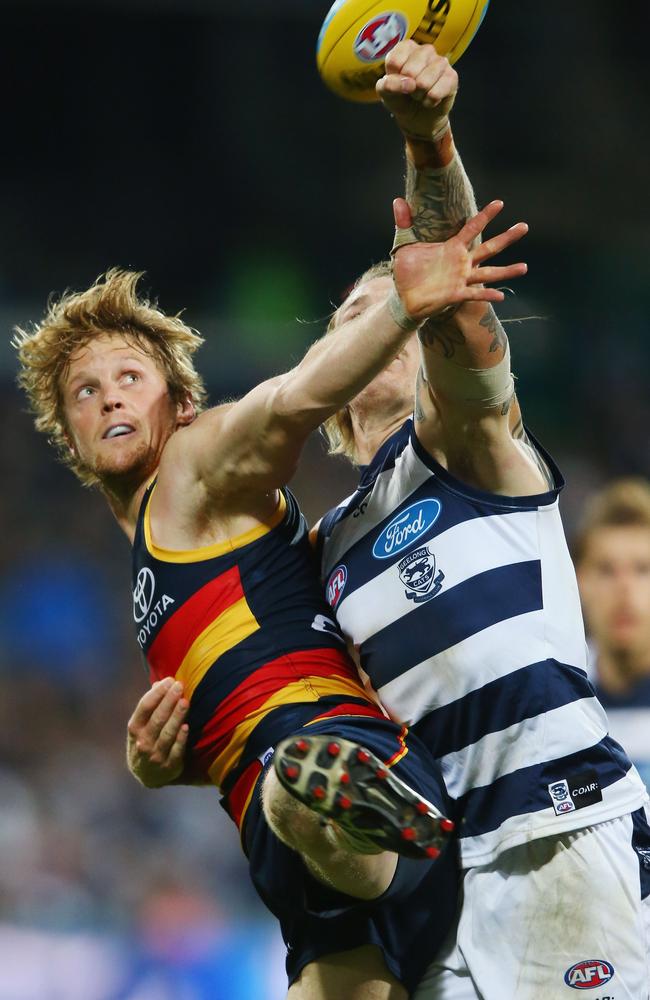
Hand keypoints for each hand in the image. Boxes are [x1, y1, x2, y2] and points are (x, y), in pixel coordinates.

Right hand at [126, 678, 188, 787]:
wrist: (146, 775)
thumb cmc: (145, 741)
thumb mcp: (141, 725)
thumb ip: (150, 705)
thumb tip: (159, 683)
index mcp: (135, 728)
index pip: (145, 707)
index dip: (157, 693)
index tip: (169, 680)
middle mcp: (143, 742)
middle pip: (157, 718)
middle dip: (169, 701)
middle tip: (179, 685)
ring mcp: (155, 755)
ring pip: (167, 733)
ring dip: (177, 717)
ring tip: (185, 702)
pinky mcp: (169, 766)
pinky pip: (176, 751)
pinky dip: (180, 739)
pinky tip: (186, 727)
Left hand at [376, 41, 456, 140]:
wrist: (418, 117)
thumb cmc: (401, 99)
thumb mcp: (386, 93)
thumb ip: (387, 85)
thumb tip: (407, 83)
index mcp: (406, 48)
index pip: (394, 61)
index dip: (393, 79)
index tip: (397, 82)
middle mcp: (425, 50)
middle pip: (409, 71)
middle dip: (407, 89)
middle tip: (411, 90)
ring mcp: (440, 62)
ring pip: (423, 82)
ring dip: (419, 96)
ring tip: (420, 94)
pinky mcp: (452, 77)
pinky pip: (435, 93)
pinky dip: (429, 102)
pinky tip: (430, 100)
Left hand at [392, 199, 527, 321]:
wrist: (403, 297)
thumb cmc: (407, 271)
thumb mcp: (404, 245)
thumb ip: (404, 223)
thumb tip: (398, 200)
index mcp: (452, 247)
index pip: (472, 228)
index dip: (485, 215)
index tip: (500, 203)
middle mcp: (461, 262)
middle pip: (489, 248)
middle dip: (507, 238)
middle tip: (524, 226)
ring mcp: (461, 279)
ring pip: (488, 272)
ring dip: (506, 270)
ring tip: (524, 267)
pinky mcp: (455, 294)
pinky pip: (474, 294)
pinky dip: (488, 295)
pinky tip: (501, 296)